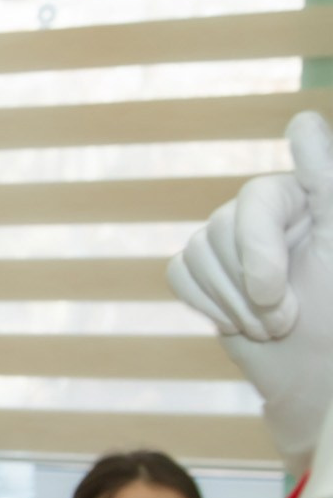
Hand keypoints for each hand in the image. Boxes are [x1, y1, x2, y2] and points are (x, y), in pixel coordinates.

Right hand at [167, 111, 332, 469]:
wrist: (319, 378)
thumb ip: (326, 180)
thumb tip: (302, 119)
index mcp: (307, 197)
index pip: (258, 195)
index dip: (261, 243)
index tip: (277, 288)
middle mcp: (269, 212)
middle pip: (223, 225)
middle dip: (251, 281)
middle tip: (286, 318)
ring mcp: (234, 243)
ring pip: (199, 250)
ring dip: (232, 301)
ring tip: (271, 327)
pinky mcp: (206, 274)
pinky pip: (180, 273)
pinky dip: (206, 304)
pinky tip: (239, 323)